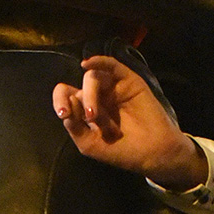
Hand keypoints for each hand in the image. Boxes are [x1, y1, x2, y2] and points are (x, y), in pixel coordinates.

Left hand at [52, 56, 204, 189]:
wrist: (153, 152)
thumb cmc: (122, 151)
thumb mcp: (90, 144)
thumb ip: (74, 126)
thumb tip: (66, 105)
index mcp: (85, 111)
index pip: (65, 97)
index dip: (60, 101)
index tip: (64, 114)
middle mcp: (97, 96)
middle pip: (78, 87)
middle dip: (80, 102)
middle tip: (90, 118)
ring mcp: (112, 87)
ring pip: (92, 78)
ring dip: (90, 95)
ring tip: (96, 116)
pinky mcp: (128, 81)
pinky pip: (111, 65)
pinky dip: (98, 61)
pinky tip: (88, 64)